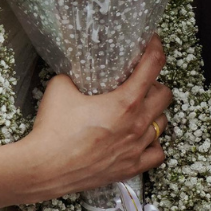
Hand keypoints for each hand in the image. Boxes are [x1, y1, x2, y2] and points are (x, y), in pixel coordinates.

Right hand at [26, 35, 172, 200]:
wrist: (45, 168)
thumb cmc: (53, 129)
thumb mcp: (61, 86)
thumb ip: (75, 75)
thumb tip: (78, 71)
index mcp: (125, 102)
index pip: (153, 65)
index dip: (156, 48)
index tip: (153, 41)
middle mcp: (137, 125)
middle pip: (165, 95)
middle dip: (156, 83)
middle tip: (140, 81)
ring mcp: (136, 148)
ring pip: (163, 124)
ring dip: (154, 112)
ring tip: (139, 109)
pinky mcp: (130, 168)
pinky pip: (157, 153)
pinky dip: (152, 143)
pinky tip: (140, 138)